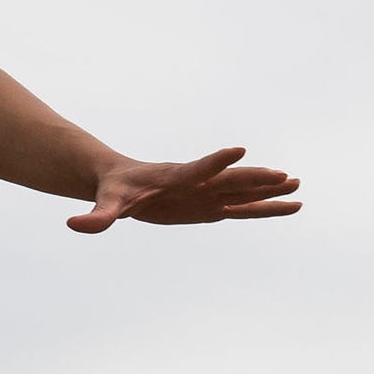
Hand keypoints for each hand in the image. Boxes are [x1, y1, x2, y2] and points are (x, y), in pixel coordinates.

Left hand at [68, 148, 300, 233]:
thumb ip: (96, 216)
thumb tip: (74, 223)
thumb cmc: (113, 190)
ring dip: (269, 191)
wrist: (120, 179)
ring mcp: (207, 193)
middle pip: (231, 180)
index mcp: (172, 178)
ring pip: (243, 192)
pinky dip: (265, 207)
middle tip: (284, 176)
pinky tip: (289, 206)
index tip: (239, 150)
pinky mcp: (211, 205)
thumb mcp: (104, 204)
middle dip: (256, 178)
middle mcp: (196, 182)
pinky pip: (243, 207)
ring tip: (298, 187)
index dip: (217, 161)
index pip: (198, 169)